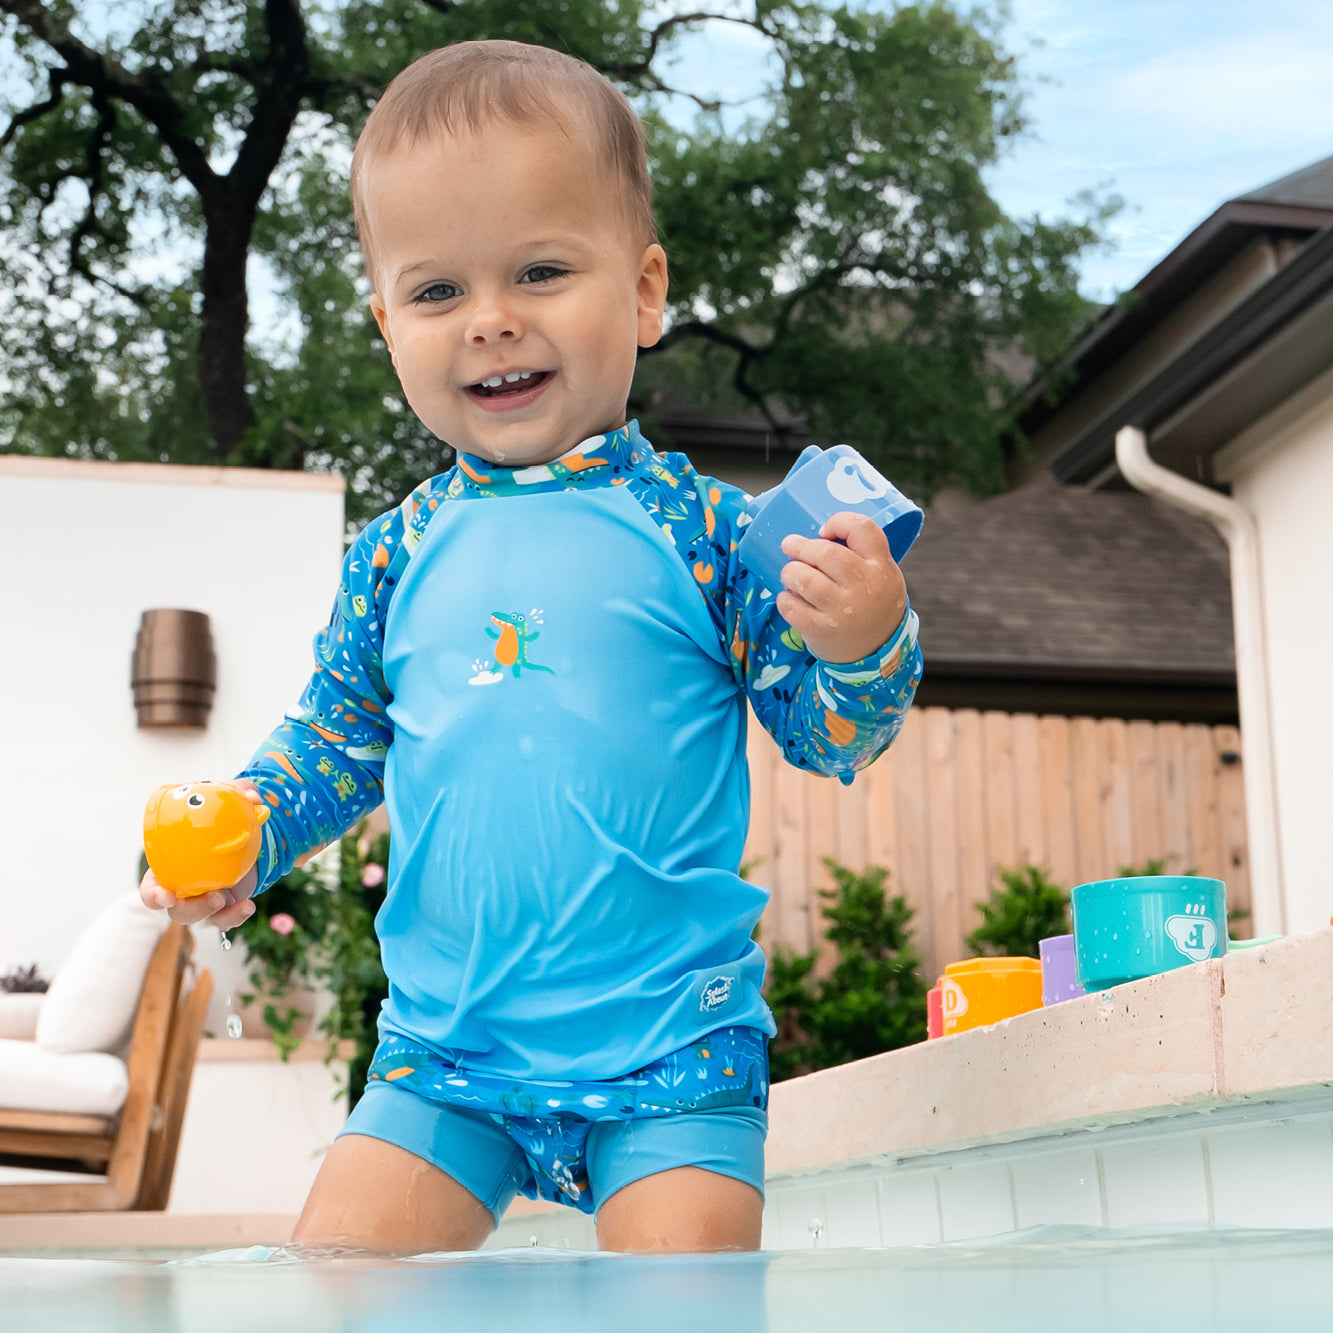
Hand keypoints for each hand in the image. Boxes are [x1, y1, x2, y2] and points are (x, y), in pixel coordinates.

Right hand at [139, 778, 261, 930]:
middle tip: (217, 897)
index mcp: (170, 867)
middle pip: (177, 911)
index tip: (166, 895)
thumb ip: (240, 791)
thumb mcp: (231, 799)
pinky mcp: (225, 904)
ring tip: (239, 902)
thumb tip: (253, 798)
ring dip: (218, 916)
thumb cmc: (225, 815)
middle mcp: (183, 887)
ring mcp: (204, 899)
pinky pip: (226, 918)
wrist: (249, 832)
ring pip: (203, 919)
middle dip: (192, 910)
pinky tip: (248, 905)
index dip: (153, 895)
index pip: (151, 889)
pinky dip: (236, 916)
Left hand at [776, 511, 907, 663]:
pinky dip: (785, 600)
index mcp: (881, 567)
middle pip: (825, 553)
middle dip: (801, 547)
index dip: (838, 522)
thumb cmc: (873, 603)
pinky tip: (790, 599)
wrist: (879, 652)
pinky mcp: (823, 630)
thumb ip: (860, 554)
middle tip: (789, 546)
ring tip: (789, 575)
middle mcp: (865, 587)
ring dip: (790, 572)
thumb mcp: (882, 575)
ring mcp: (843, 610)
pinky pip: (792, 607)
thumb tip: (815, 534)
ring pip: (804, 578)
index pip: (862, 528)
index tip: (823, 531)